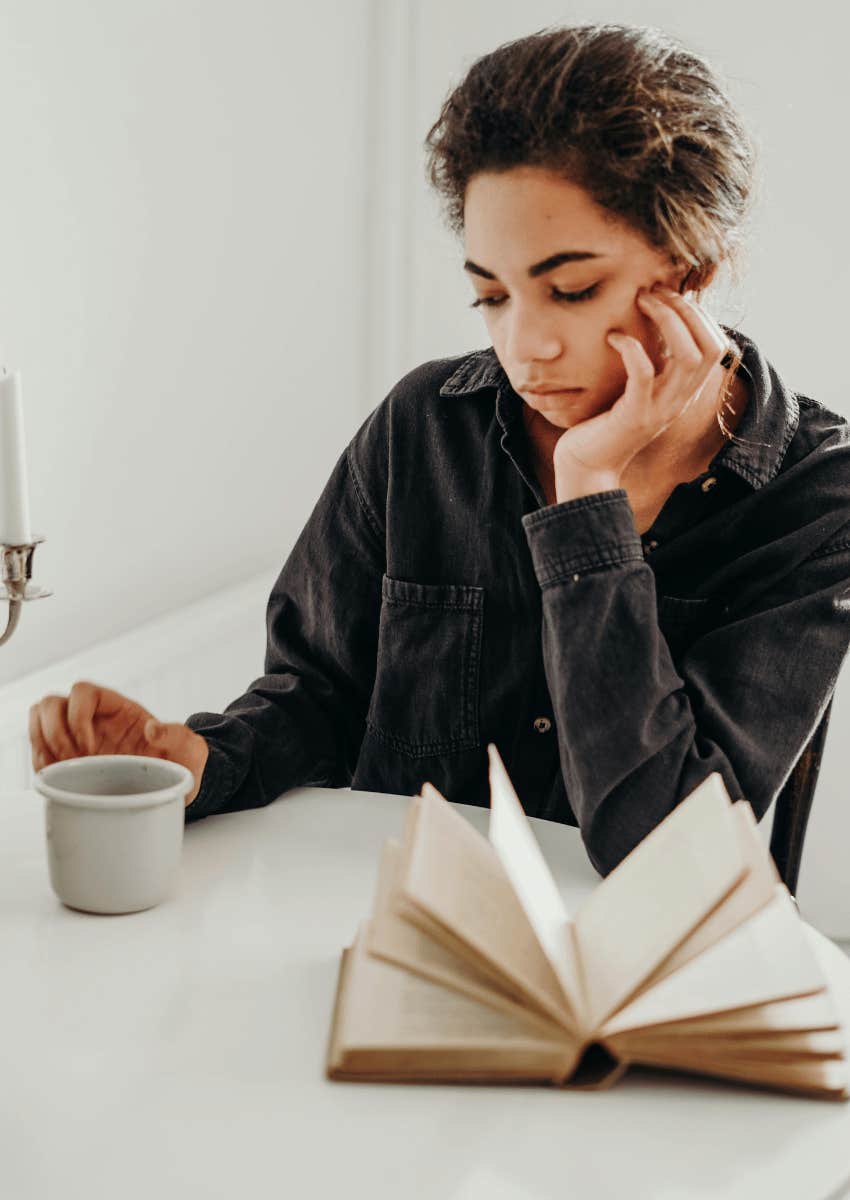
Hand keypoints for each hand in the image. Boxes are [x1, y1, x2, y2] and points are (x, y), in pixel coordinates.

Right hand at [28, 681, 209, 806]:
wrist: (173, 785)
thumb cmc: (181, 762)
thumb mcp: (189, 748)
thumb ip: (176, 735)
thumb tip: (154, 729)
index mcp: (119, 708)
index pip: (83, 691)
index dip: (78, 715)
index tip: (91, 746)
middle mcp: (94, 718)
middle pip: (50, 703)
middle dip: (53, 732)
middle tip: (72, 760)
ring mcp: (78, 736)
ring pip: (38, 720)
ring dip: (41, 744)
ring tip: (60, 770)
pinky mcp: (70, 758)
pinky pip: (39, 750)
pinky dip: (40, 763)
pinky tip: (57, 780)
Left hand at [552, 283, 730, 493]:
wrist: (587, 465)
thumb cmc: (605, 422)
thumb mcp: (638, 391)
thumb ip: (653, 366)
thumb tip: (653, 326)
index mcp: (684, 392)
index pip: (717, 346)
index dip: (700, 315)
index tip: (671, 295)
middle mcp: (680, 400)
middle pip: (710, 346)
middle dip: (687, 310)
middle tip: (656, 291)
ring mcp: (660, 409)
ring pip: (687, 355)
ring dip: (667, 319)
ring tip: (641, 301)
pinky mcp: (634, 415)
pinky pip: (644, 373)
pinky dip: (631, 347)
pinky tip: (613, 337)